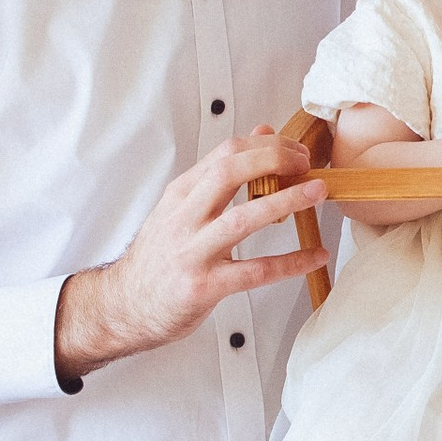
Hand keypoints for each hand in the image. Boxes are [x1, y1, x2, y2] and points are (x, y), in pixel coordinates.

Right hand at [54, 131, 323, 376]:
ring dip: (285, 201)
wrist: (123, 306)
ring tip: (318, 192)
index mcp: (180, 194)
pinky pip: (255, 272)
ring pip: (243, 218)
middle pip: (229, 173)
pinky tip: (315, 256)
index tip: (295, 149)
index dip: (266, 145)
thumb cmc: (159, 257)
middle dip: (273, 160)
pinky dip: (290, 262)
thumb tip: (263, 133)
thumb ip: (220, 175)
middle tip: (306, 162)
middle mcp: (184, 218)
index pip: (225, 154)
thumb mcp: (181, 209)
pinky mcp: (204, 287)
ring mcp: (192, 252)